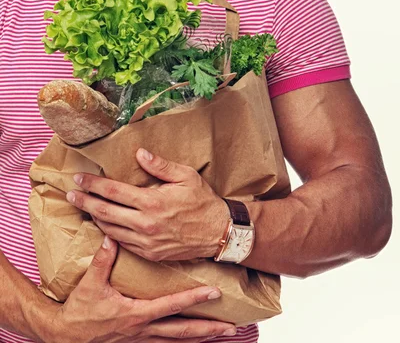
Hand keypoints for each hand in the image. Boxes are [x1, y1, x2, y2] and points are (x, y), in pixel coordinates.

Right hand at [44, 236, 235, 342]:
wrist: (66, 337)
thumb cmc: (79, 311)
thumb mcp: (90, 284)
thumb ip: (103, 260)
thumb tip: (112, 235)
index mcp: (135, 314)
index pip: (171, 306)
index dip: (193, 299)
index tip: (214, 293)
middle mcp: (143, 330)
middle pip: (182, 331)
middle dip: (208, 328)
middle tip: (232, 326)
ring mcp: (141, 340)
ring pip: (177, 341)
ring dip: (199, 337)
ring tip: (221, 333)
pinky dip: (180, 342)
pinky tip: (191, 339)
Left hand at [66, 149, 228, 261]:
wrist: (218, 233)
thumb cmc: (203, 201)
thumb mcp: (186, 176)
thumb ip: (160, 165)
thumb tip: (139, 153)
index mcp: (152, 202)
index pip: (114, 192)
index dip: (93, 184)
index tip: (79, 177)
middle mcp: (145, 224)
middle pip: (105, 212)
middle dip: (85, 201)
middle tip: (71, 193)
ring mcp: (146, 242)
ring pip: (110, 230)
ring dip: (94, 218)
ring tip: (83, 207)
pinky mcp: (149, 254)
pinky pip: (122, 243)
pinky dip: (109, 232)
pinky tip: (104, 224)